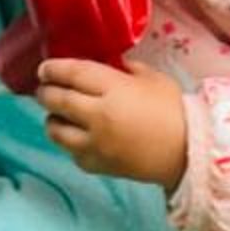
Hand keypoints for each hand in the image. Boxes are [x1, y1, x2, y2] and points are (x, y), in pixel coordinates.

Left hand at [34, 59, 188, 189]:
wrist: (185, 153)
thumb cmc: (172, 111)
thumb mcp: (150, 78)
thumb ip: (123, 69)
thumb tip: (105, 65)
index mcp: (113, 89)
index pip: (72, 74)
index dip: (54, 69)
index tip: (45, 69)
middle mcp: (98, 116)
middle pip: (57, 101)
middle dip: (45, 93)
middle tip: (44, 89)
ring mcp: (94, 144)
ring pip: (56, 131)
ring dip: (53, 119)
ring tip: (58, 114)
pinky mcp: (97, 165)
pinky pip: (71, 153)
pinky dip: (70, 143)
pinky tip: (78, 136)